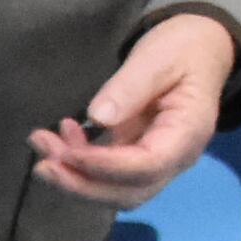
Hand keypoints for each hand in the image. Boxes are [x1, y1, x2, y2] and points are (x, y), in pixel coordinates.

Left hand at [31, 12, 235, 208]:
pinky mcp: (136, 155)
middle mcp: (174, 157)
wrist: (199, 48)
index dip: (104, 167)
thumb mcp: (158, 58)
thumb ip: (130, 87)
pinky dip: (78, 162)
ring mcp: (156, 161)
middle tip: (42, 164)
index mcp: (188, 133)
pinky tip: (59, 136)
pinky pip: (106, 173)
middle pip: (128, 192)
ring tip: (41, 144)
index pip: (146, 166)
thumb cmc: (183, 49)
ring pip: (114, 189)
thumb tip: (98, 117)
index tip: (67, 154)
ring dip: (73, 176)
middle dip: (81, 184)